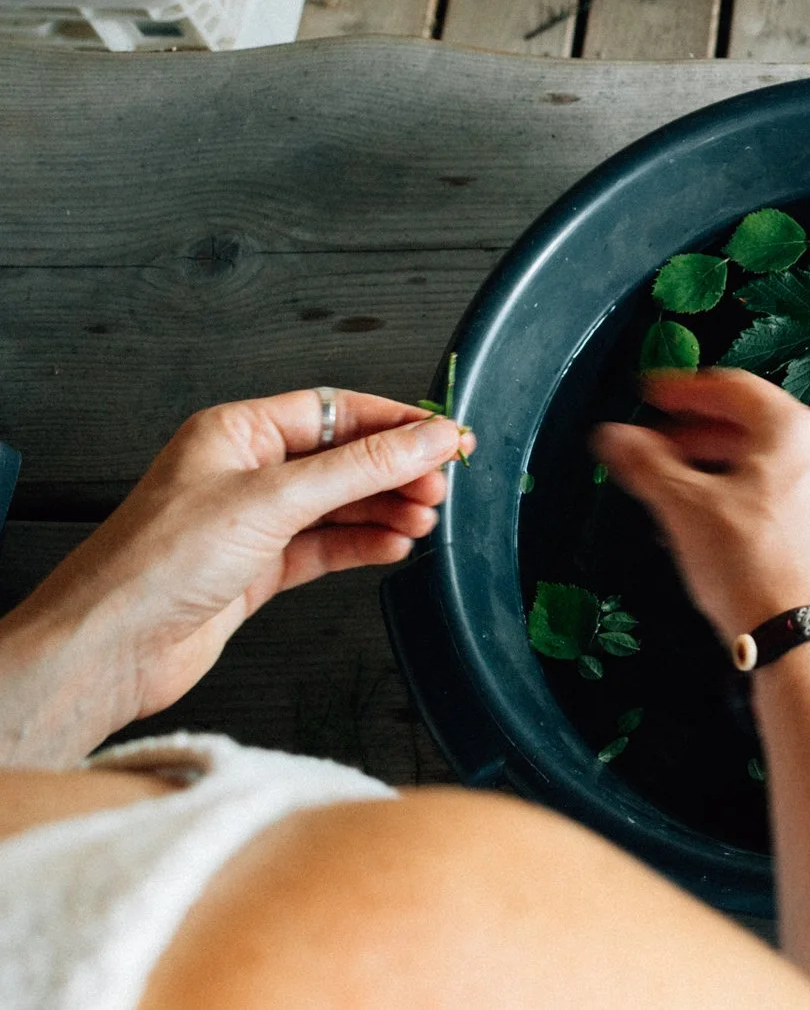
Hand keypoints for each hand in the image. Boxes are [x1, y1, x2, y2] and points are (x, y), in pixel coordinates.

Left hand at [0, 391, 464, 762]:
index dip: (396, 422)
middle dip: (398, 471)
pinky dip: (365, 545)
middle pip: (345, 458)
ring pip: (341, 504)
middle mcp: (246, 473)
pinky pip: (327, 546)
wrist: (111, 648)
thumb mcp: (274, 499)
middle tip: (441, 485)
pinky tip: (394, 546)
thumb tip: (427, 438)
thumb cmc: (157, 563)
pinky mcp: (258, 569)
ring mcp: (253, 522)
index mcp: (237, 432)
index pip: (337, 411)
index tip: (447, 436)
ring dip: (387, 510)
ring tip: (424, 518)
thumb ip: (361, 468)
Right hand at [592, 370, 809, 643]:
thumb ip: (646, 464)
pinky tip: (719, 526)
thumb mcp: (684, 508)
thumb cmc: (752, 568)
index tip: (653, 397)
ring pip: (774, 466)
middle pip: (755, 427)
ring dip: (724, 469)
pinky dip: (752, 500)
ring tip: (680, 489)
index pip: (734, 388)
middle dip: (700, 435)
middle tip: (660, 446)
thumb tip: (614, 437)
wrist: (803, 640)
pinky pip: (791, 500)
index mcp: (796, 431)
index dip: (685, 391)